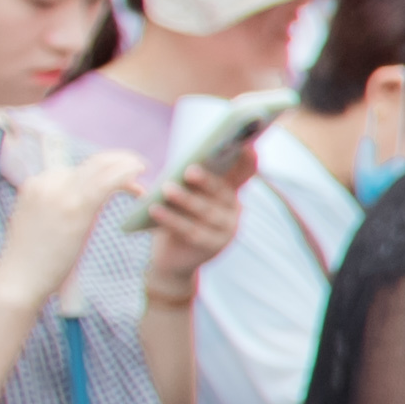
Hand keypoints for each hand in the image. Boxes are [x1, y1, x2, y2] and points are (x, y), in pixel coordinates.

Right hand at [0, 142, 143, 306]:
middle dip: (117, 162)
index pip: (75, 169)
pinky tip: (139, 171)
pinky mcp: (76, 208)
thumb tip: (83, 207)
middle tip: (138, 169)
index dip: (101, 171)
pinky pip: (107, 182)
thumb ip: (58, 209)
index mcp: (35, 185)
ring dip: (126, 164)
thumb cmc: (31, 260)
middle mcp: (46, 183)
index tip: (119, 179)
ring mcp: (60, 194)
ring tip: (143, 169)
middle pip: (91, 163)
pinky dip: (126, 173)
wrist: (18, 279)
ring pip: (101, 167)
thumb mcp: (40, 224)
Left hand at [130, 134, 258, 308]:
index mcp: (230, 194)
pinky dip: (171, 219)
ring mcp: (225, 231)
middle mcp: (233, 211)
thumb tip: (186, 165)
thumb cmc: (178, 216)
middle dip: (206, 180)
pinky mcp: (210, 247)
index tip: (247, 145)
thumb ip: (193, 182)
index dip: (248, 161)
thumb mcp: (188, 196)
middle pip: (221, 193)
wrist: (172, 258)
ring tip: (167, 189)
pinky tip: (155, 209)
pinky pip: (189, 230)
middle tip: (189, 170)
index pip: (244, 175)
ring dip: (186, 199)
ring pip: (205, 212)